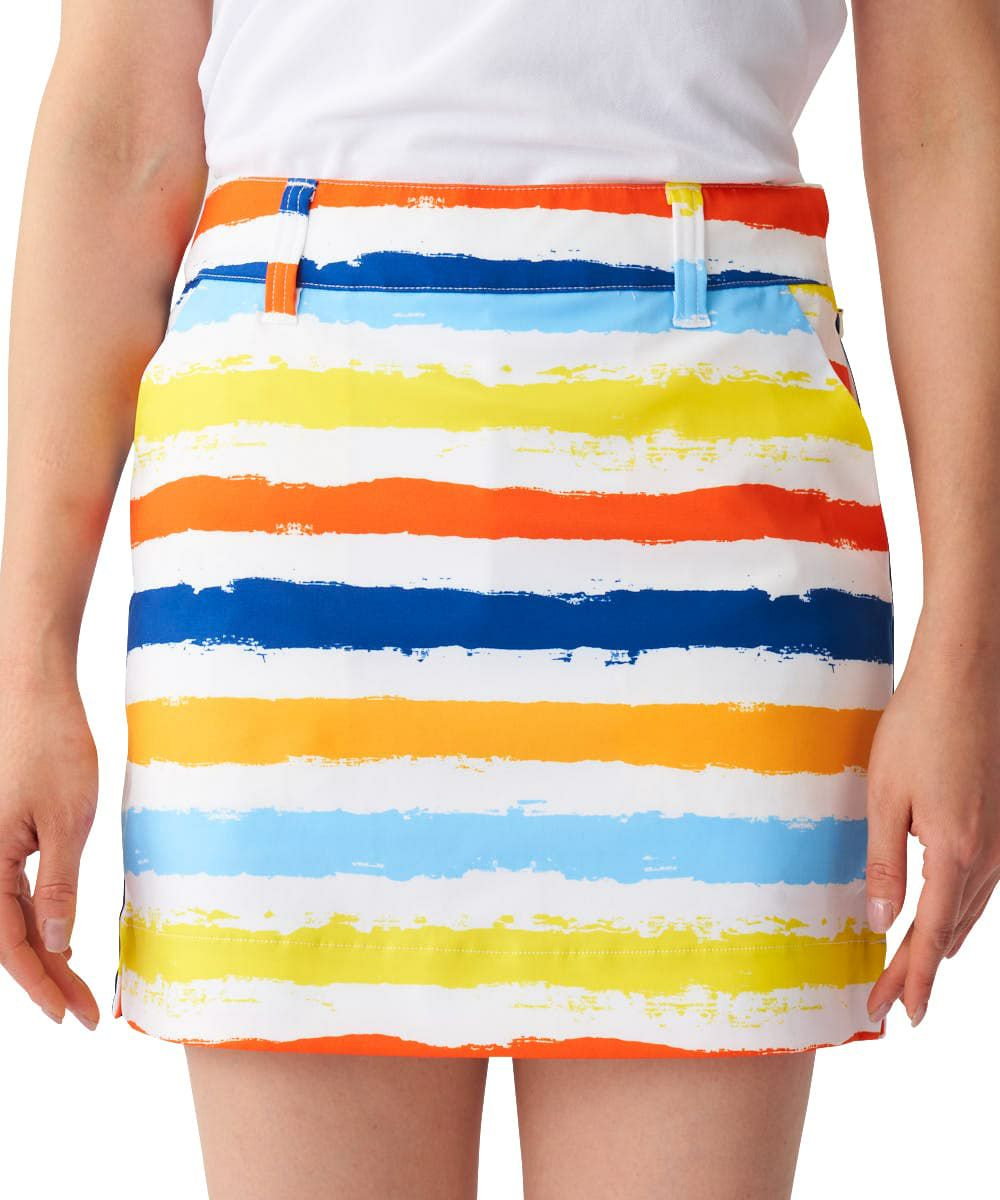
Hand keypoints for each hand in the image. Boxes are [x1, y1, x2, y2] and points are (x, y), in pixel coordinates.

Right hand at [0, 672, 99, 1028]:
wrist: (32, 688)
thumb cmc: (52, 746)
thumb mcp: (66, 822)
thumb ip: (58, 887)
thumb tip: (56, 944)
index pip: (10, 945)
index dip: (41, 985)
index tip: (70, 1017)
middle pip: (8, 937)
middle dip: (46, 977)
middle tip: (84, 1013)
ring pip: (9, 916)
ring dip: (43, 951)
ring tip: (77, 985)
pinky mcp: (1, 833)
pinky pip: (12, 889)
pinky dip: (36, 918)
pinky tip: (60, 938)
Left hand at [864, 627, 999, 1026]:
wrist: (963, 679)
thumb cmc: (916, 731)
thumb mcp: (884, 797)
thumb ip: (883, 863)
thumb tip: (880, 923)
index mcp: (954, 852)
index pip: (927, 934)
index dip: (907, 978)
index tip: (889, 1012)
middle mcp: (987, 855)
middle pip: (950, 930)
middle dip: (918, 970)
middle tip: (889, 1003)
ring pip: (969, 911)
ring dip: (939, 944)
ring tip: (914, 974)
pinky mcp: (999, 823)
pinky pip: (979, 885)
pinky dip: (958, 913)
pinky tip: (946, 917)